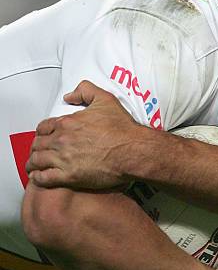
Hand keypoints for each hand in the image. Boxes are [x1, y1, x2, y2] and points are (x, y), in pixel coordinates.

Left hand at [26, 80, 140, 189]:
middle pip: (37, 144)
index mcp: (67, 123)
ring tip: (33, 167)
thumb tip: (70, 96)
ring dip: (33, 164)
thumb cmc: (123, 129)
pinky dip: (38, 178)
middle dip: (36, 148)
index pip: (44, 127)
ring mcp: (64, 158)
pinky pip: (44, 178)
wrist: (133, 150)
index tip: (44, 136)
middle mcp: (62, 140)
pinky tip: (39, 178)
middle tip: (38, 151)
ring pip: (37, 161)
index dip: (42, 132)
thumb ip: (85, 91)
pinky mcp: (69, 176)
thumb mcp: (106, 100)